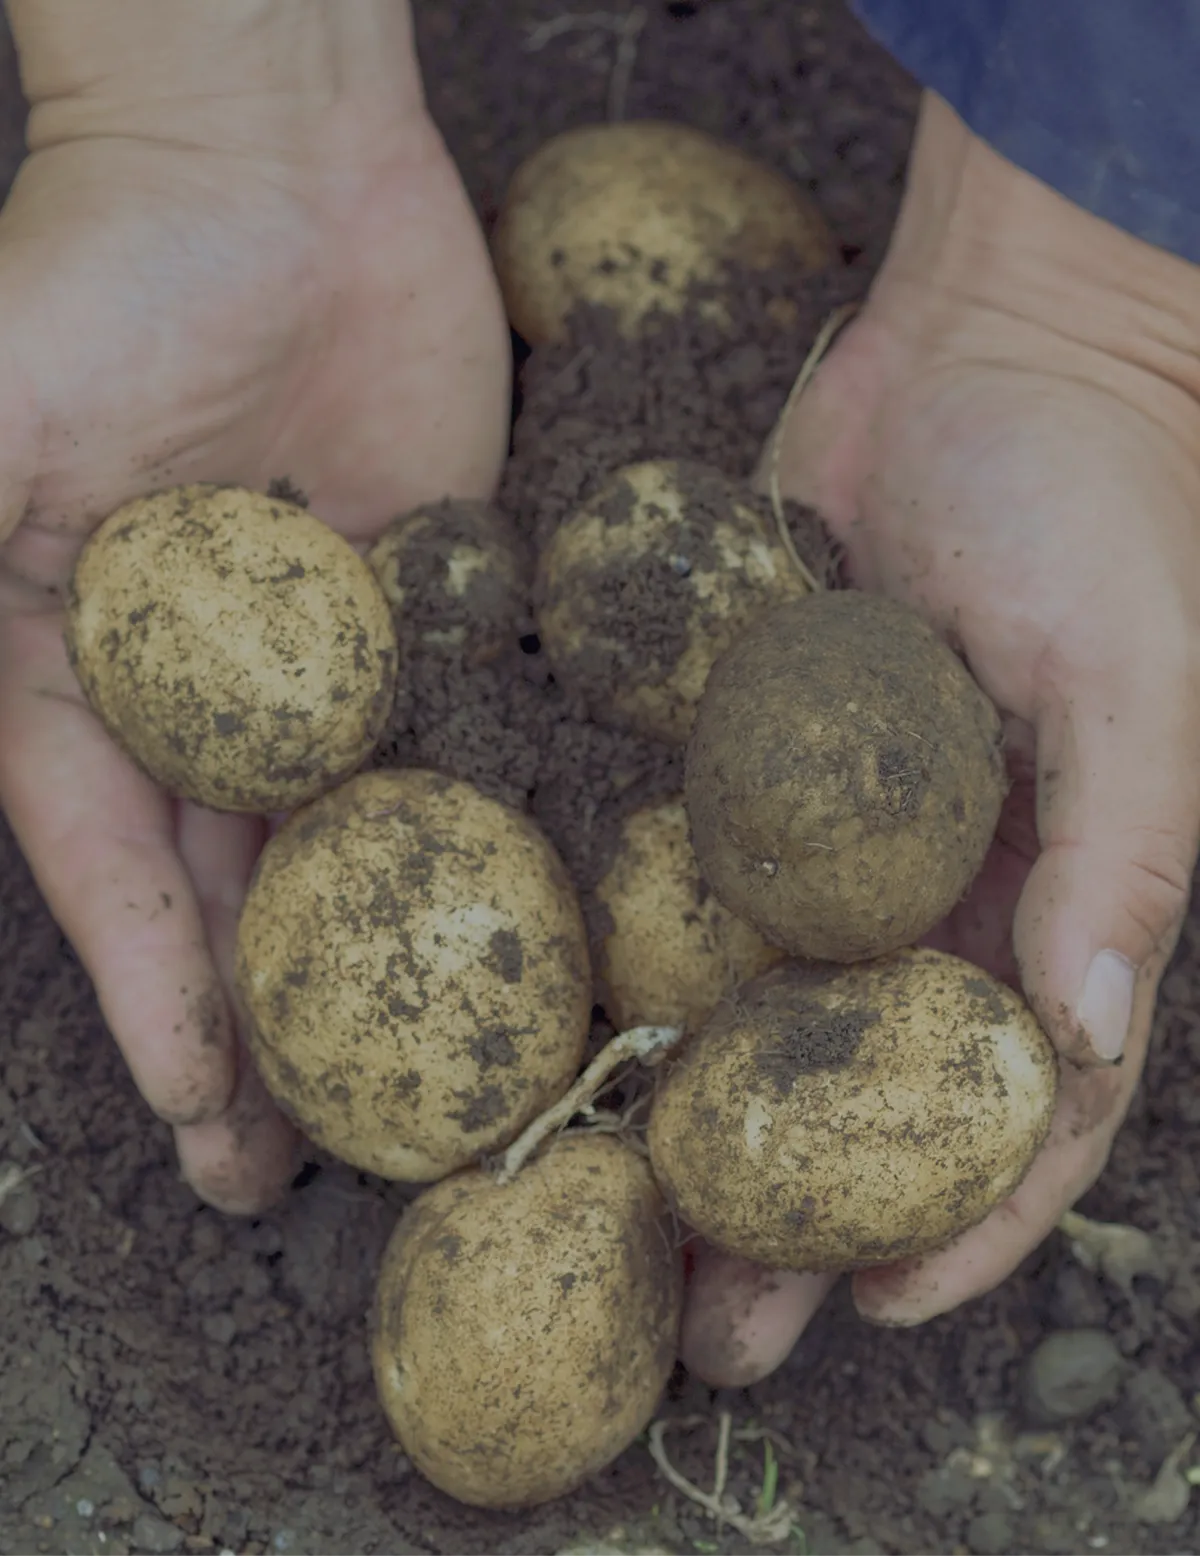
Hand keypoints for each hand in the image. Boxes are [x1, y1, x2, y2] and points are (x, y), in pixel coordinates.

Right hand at [0, 2, 510, 1212]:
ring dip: (395, 967)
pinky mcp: (451, 606)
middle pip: (242, 888)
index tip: (197, 1111)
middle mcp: (223, 693)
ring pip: (372, 837)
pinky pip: (479, 730)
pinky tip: (550, 927)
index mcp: (97, 676)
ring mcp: (347, 659)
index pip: (115, 866)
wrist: (272, 155)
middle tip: (296, 1175)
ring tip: (432, 1098)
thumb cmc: (98, 274)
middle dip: (269, 1030)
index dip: (150, 993)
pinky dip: (510, 826)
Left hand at [683, 93, 1199, 1384]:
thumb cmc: (1097, 500)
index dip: (960, 1220)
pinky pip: (667, 864)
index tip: (872, 1306)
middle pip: (847, 1088)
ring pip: (737, 1005)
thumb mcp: (1136, 679)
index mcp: (1035, 899)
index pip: (1010, 1102)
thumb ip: (1122, 858)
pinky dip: (615, 946)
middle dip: (787, 1211)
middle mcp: (917, 888)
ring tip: (600, 1212)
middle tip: (707, 1327)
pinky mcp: (724, 749)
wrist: (988, 340)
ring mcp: (809, 828)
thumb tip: (1084, 1041)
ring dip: (677, 1117)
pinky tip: (543, 1023)